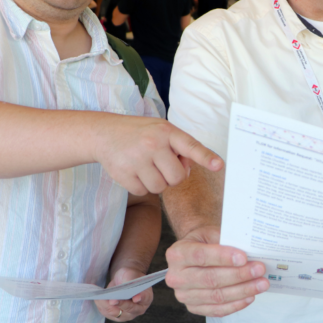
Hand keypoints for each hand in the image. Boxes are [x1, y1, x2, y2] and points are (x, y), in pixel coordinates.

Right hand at [95, 118, 222, 195]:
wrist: (104, 133)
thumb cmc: (140, 134)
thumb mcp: (161, 130)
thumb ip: (178, 148)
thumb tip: (186, 171)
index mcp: (166, 131)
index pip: (190, 146)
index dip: (206, 157)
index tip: (219, 165)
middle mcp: (152, 144)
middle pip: (177, 177)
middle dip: (173, 176)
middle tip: (162, 165)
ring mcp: (137, 159)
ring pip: (160, 188)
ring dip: (156, 182)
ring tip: (146, 167)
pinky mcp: (123, 174)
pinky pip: (143, 192)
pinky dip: (141, 186)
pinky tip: (135, 171)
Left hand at [95, 267, 153, 321]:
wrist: (124, 280)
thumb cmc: (129, 276)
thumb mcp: (131, 274)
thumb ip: (129, 281)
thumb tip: (124, 290)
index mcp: (146, 298)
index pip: (143, 299)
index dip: (140, 298)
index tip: (135, 298)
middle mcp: (138, 309)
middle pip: (128, 310)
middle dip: (119, 304)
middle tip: (112, 300)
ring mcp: (127, 315)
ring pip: (115, 313)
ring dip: (106, 305)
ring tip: (100, 297)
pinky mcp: (116, 316)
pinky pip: (107, 314)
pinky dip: (101, 307)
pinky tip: (98, 299)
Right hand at [165, 226, 267, 316]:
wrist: (196, 253)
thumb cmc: (205, 242)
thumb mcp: (211, 232)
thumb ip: (225, 241)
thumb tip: (250, 252)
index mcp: (178, 254)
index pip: (201, 256)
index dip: (223, 257)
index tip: (244, 257)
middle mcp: (176, 277)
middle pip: (210, 279)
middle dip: (239, 275)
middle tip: (260, 269)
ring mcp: (183, 295)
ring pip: (216, 296)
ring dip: (242, 291)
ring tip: (261, 284)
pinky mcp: (194, 308)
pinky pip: (217, 310)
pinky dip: (236, 304)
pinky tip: (250, 296)